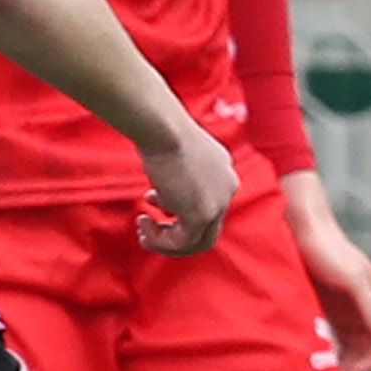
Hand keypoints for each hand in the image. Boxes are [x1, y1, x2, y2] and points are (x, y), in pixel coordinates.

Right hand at [139, 116, 238, 256]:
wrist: (165, 128)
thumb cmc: (163, 132)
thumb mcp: (176, 154)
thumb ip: (178, 177)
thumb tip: (164, 197)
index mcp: (224, 171)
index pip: (209, 203)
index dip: (179, 208)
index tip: (153, 200)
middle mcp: (228, 188)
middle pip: (208, 226)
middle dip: (175, 230)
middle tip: (148, 224)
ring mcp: (219, 203)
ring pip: (198, 240)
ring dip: (166, 240)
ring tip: (142, 225)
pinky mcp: (203, 214)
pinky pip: (184, 242)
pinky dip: (161, 241)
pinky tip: (143, 224)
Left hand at [282, 181, 370, 366]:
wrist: (303, 229)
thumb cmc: (329, 251)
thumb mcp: (352, 278)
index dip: (369, 364)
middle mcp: (369, 309)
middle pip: (370, 350)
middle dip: (355, 370)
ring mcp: (350, 311)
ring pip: (353, 348)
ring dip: (343, 365)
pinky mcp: (331, 310)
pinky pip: (336, 340)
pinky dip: (329, 354)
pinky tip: (313, 363)